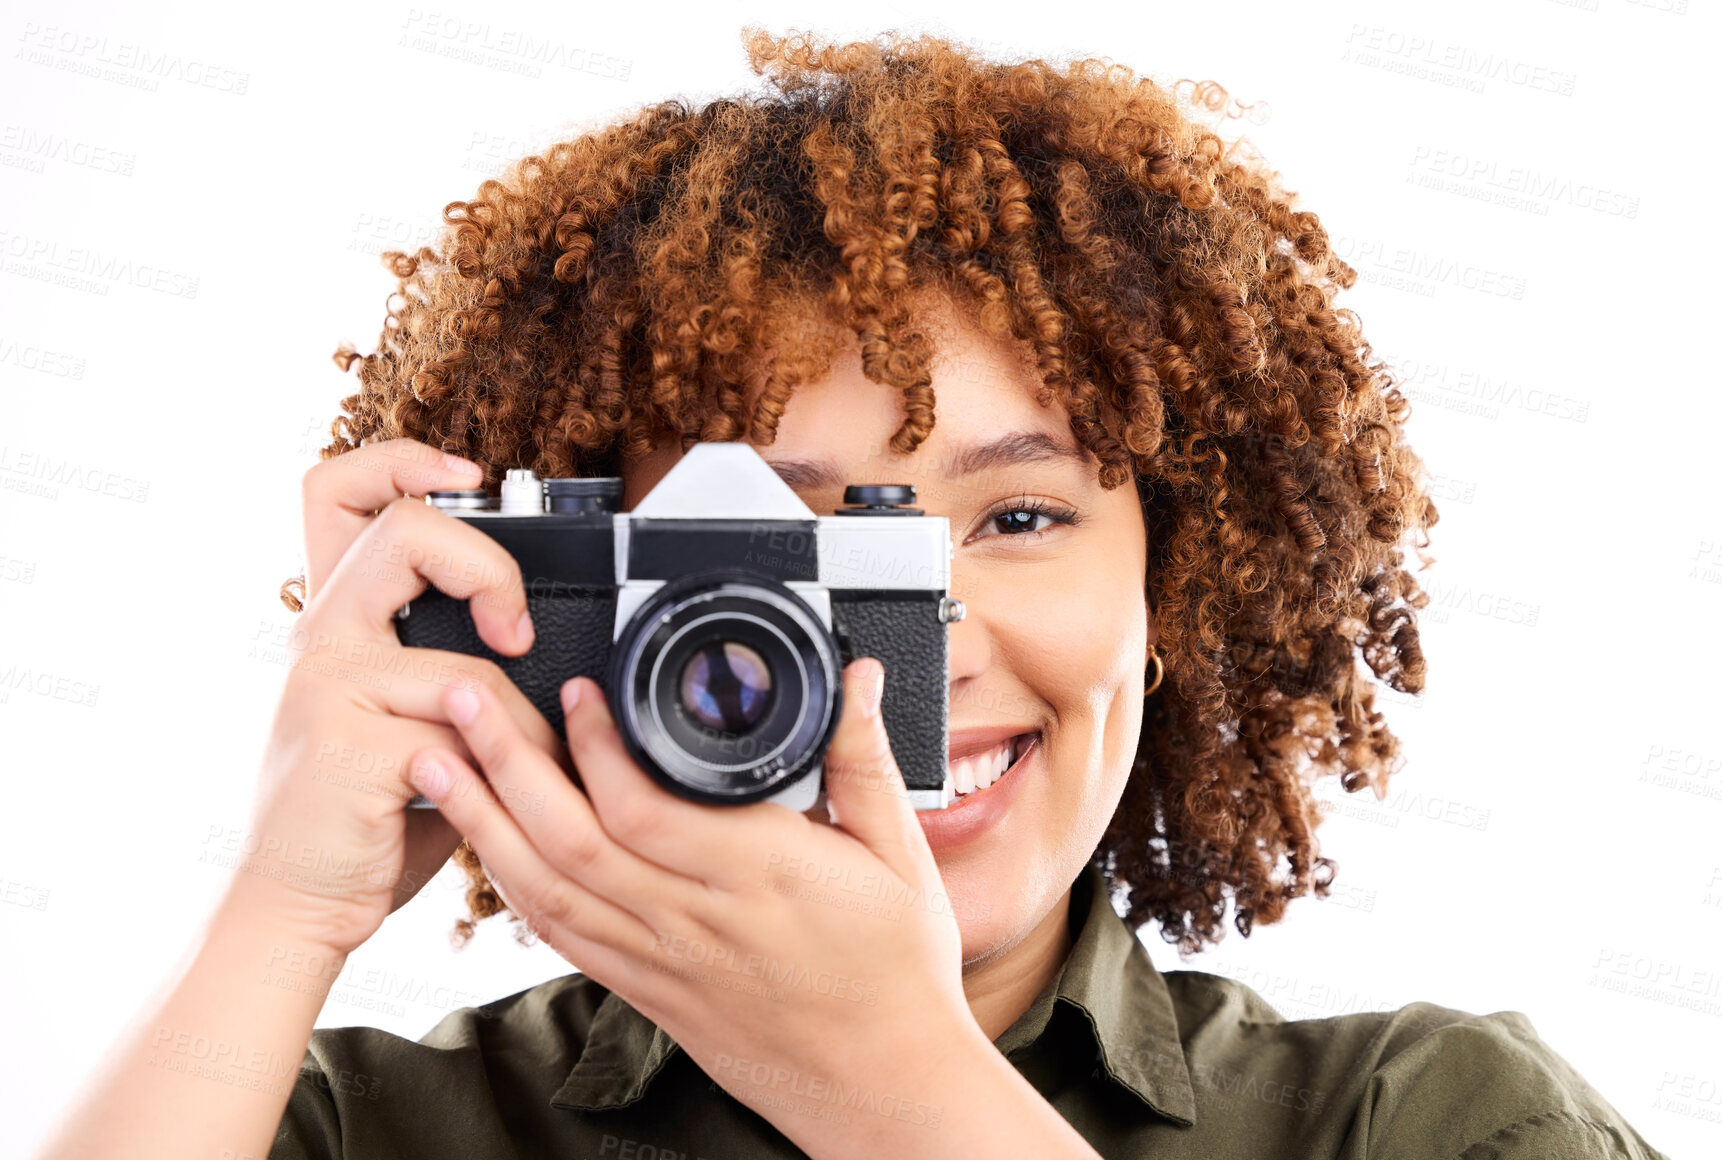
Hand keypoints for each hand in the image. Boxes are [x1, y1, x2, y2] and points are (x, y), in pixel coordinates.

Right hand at [226, 438, 565, 957]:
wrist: (297, 902)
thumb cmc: (368, 812)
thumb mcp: (404, 717)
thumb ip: (448, 663)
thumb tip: (539, 638)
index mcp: (335, 616)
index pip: (338, 490)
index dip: (403, 459)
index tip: (469, 475)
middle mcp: (321, 636)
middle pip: (405, 529)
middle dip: (489, 567)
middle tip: (515, 631)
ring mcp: (328, 687)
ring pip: (460, 661)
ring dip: (515, 721)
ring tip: (515, 760)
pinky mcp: (348, 747)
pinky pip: (461, 737)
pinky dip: (496, 772)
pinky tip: (478, 799)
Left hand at [407, 657, 989, 1155]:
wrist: (880, 1084)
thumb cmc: (896, 973)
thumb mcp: (899, 855)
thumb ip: (864, 759)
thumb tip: (855, 678)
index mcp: (763, 878)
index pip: (647, 810)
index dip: (596, 747)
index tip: (576, 689)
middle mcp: (698, 923)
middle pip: (571, 842)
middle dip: (506, 765)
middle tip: (466, 697)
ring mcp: (662, 963)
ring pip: (548, 890)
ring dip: (484, 821)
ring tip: (440, 760)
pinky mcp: (645, 991)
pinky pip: (560, 937)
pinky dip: (511, 886)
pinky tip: (484, 842)